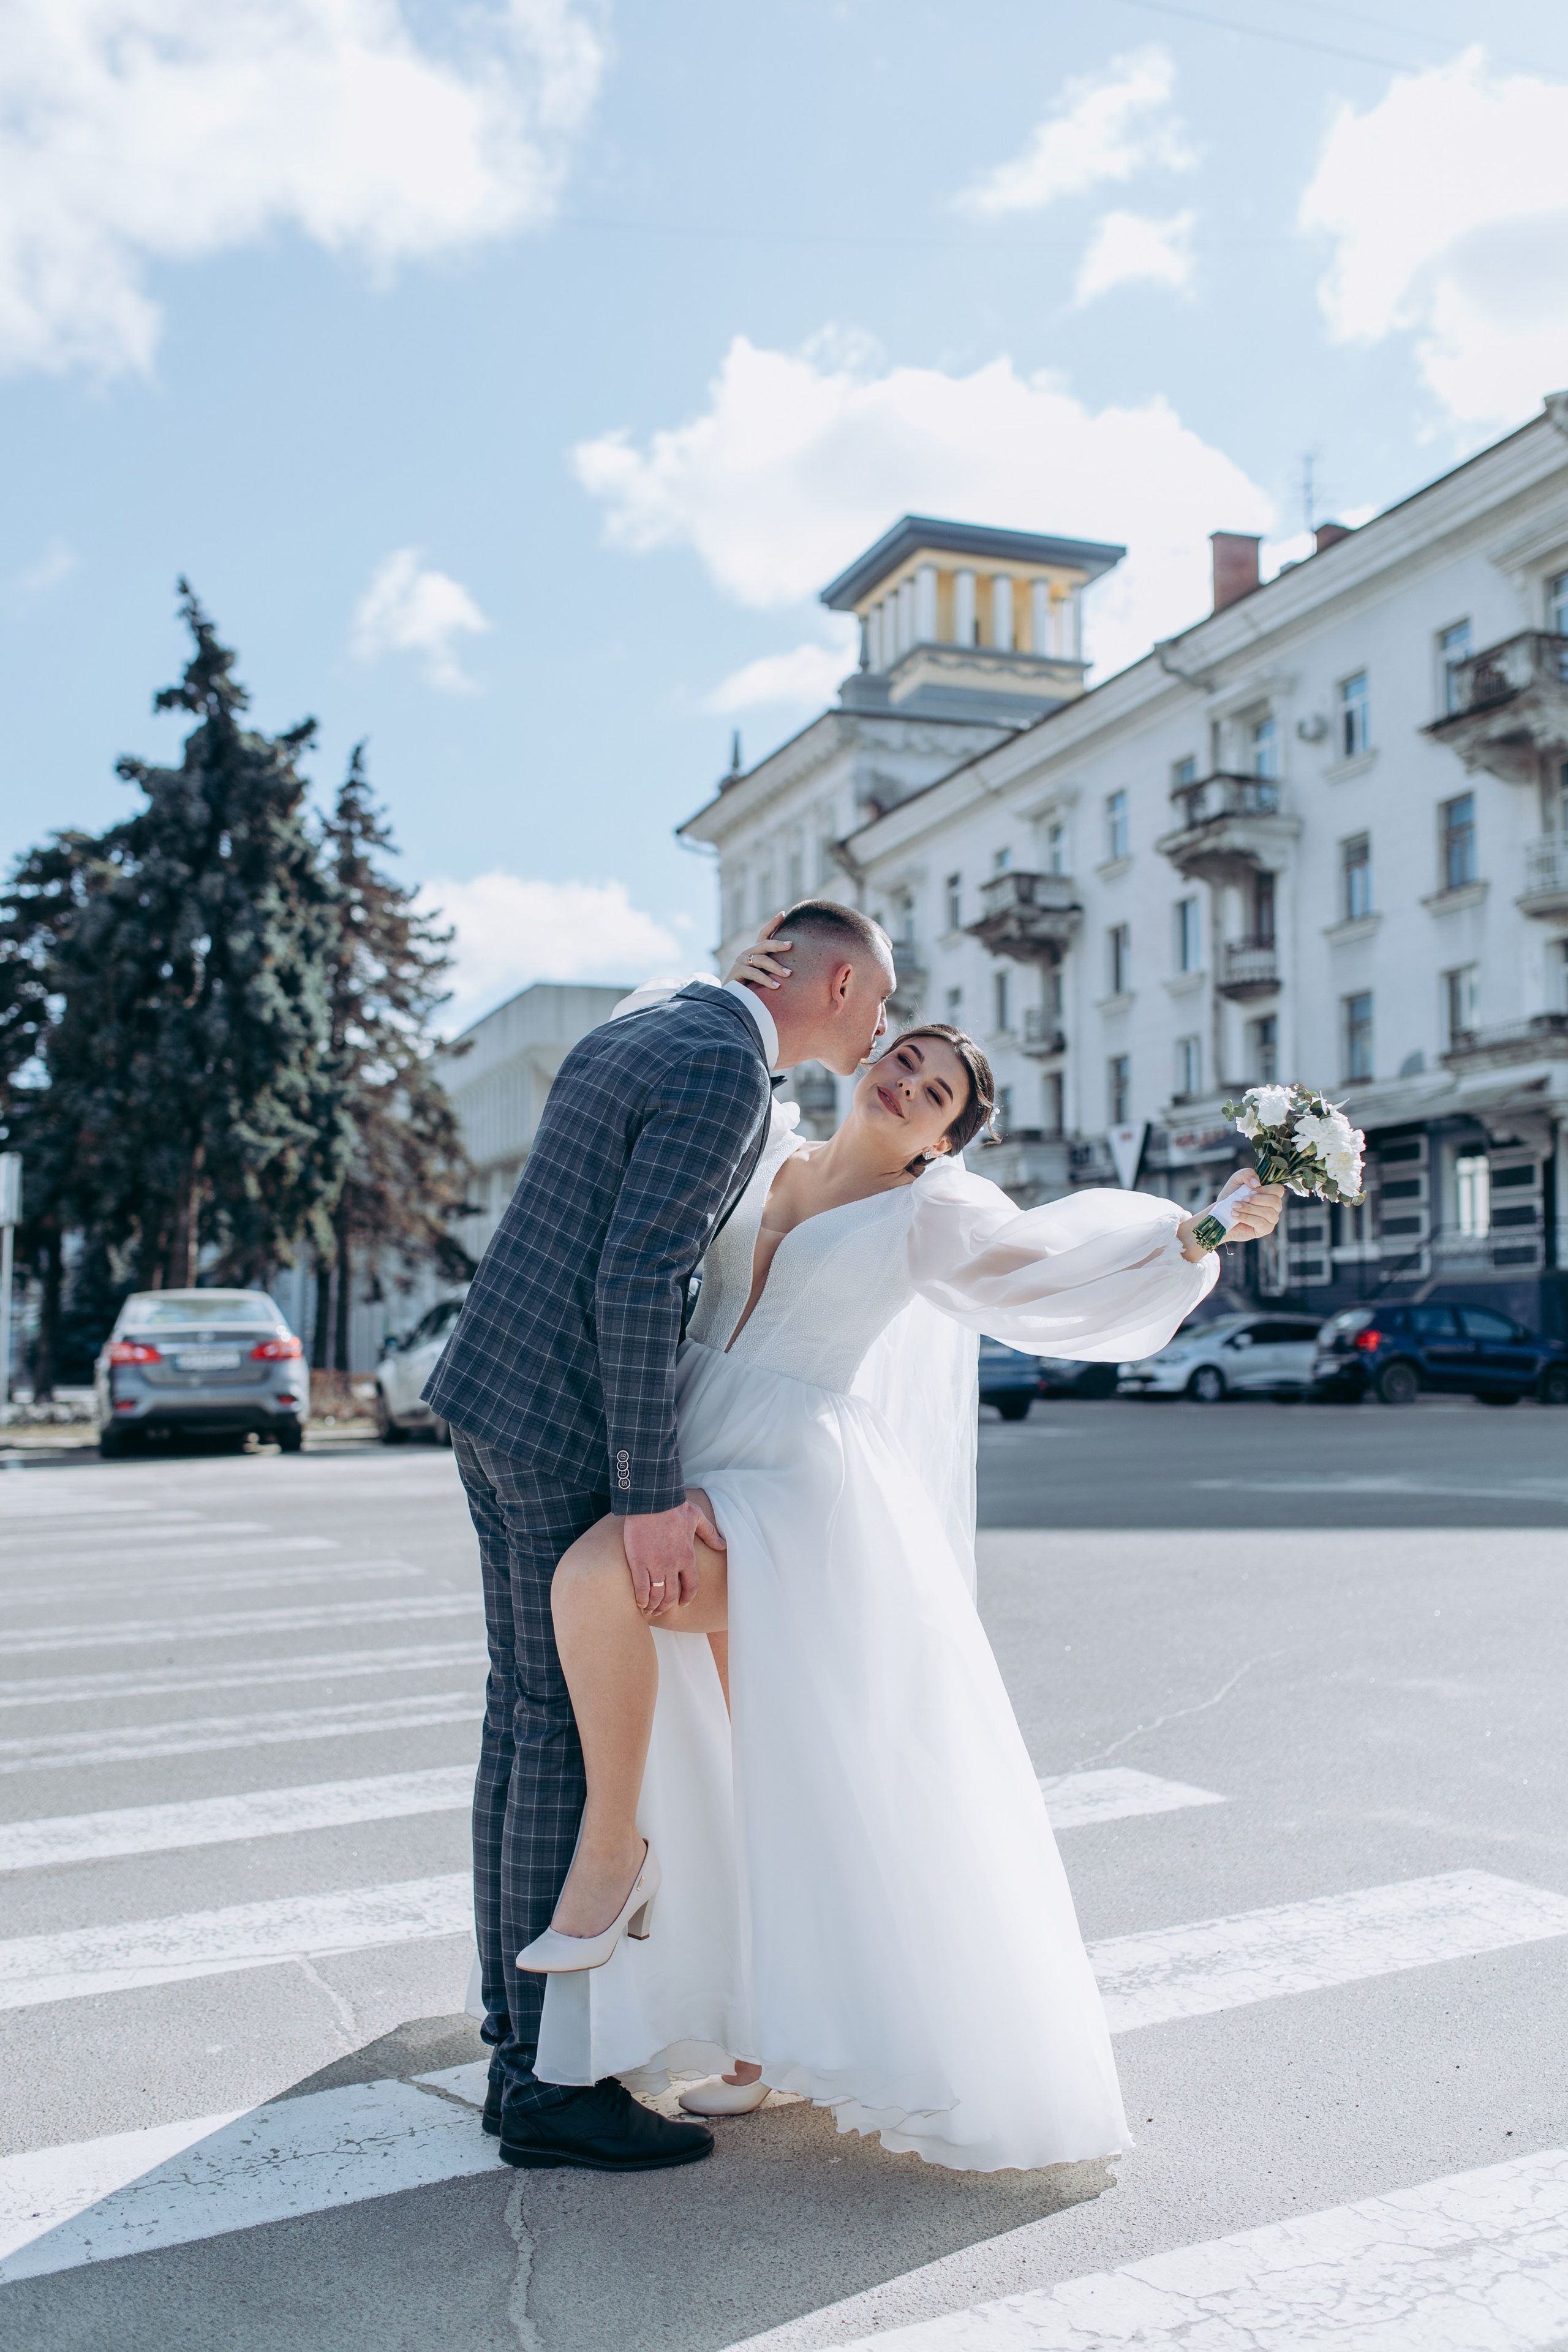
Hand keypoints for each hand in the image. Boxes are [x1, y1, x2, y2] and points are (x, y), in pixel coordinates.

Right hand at [622, 1494, 725, 1615]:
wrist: (653, 1500)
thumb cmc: (674, 1507)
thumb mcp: (697, 1517)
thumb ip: (710, 1533)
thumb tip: (722, 1544)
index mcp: (687, 1556)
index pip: (692, 1585)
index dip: (688, 1596)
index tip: (684, 1602)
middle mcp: (672, 1565)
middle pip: (672, 1594)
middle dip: (667, 1605)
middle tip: (662, 1609)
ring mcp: (655, 1565)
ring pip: (657, 1594)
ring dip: (654, 1606)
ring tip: (650, 1610)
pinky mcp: (638, 1562)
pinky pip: (640, 1587)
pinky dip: (641, 1598)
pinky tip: (640, 1603)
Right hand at [723, 913, 792, 990]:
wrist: (733, 1000)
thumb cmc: (752, 988)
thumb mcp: (765, 975)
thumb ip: (774, 969)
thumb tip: (795, 968)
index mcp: (755, 952)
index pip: (764, 934)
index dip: (773, 923)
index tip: (782, 913)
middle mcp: (747, 953)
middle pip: (764, 944)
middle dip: (778, 944)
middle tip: (791, 945)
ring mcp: (741, 961)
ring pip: (761, 960)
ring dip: (776, 967)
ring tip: (789, 974)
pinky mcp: (737, 971)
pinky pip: (755, 973)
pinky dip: (766, 980)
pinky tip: (776, 986)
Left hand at [1177, 1170, 1285, 1260]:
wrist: (1220, 1214)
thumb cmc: (1231, 1196)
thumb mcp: (1236, 1179)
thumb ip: (1247, 1174)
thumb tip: (1257, 1183)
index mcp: (1270, 1193)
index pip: (1278, 1190)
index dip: (1266, 1189)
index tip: (1250, 1190)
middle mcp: (1274, 1206)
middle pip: (1275, 1202)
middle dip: (1256, 1200)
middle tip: (1241, 1199)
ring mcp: (1271, 1219)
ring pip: (1269, 1213)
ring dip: (1249, 1209)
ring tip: (1234, 1207)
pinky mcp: (1265, 1230)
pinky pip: (1262, 1224)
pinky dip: (1247, 1218)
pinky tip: (1235, 1215)